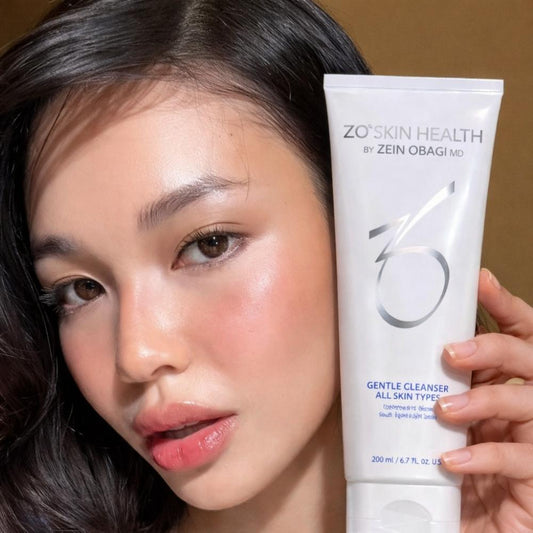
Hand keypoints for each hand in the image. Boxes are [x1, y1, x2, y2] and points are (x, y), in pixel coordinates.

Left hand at [435, 268, 532, 532]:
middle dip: (494, 348)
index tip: (480, 281)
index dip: (504, 306)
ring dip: (484, 401)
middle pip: (529, 360)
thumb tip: (385, 348)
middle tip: (452, 352)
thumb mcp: (440, 417)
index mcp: (504, 382)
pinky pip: (519, 461)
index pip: (517, 335)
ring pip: (529, 405)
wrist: (468, 522)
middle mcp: (525, 404)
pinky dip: (483, 457)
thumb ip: (432, 386)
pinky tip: (451, 460)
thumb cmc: (449, 460)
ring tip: (444, 409)